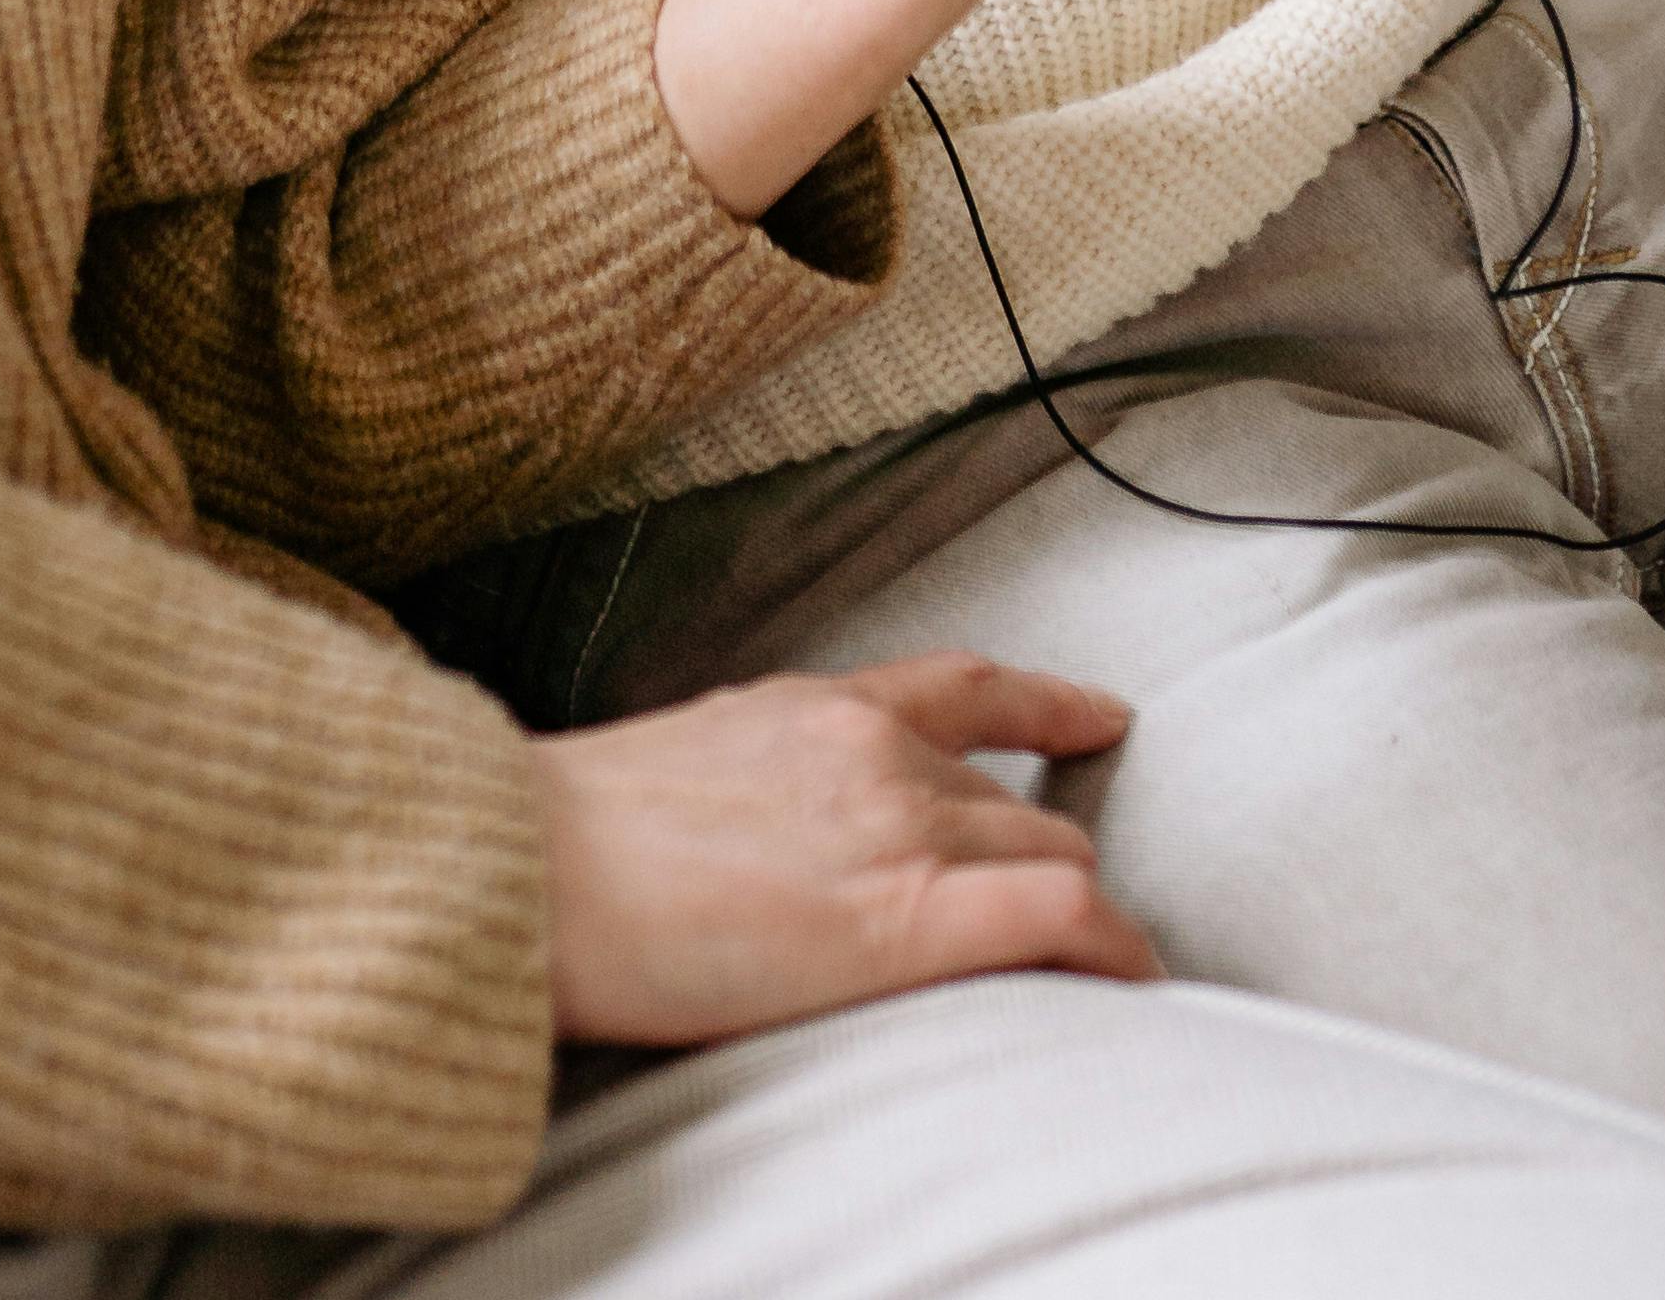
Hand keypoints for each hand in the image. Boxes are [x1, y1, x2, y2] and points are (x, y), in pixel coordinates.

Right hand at [532, 656, 1156, 1041]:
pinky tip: (1131, 977)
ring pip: (1047, 852)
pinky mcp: (907, 916)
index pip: (961, 687)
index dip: (1045, 702)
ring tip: (1104, 962)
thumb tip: (762, 836)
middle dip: (1043, 853)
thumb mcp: (684, 768)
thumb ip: (757, 781)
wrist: (532, 868)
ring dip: (1079, 908)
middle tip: (1066, 912)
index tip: (1098, 713)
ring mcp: (896, 826)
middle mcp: (873, 749)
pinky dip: (1109, 945)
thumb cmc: (569, 839)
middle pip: (1011, 801)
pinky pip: (1055, 917)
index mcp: (813, 707)